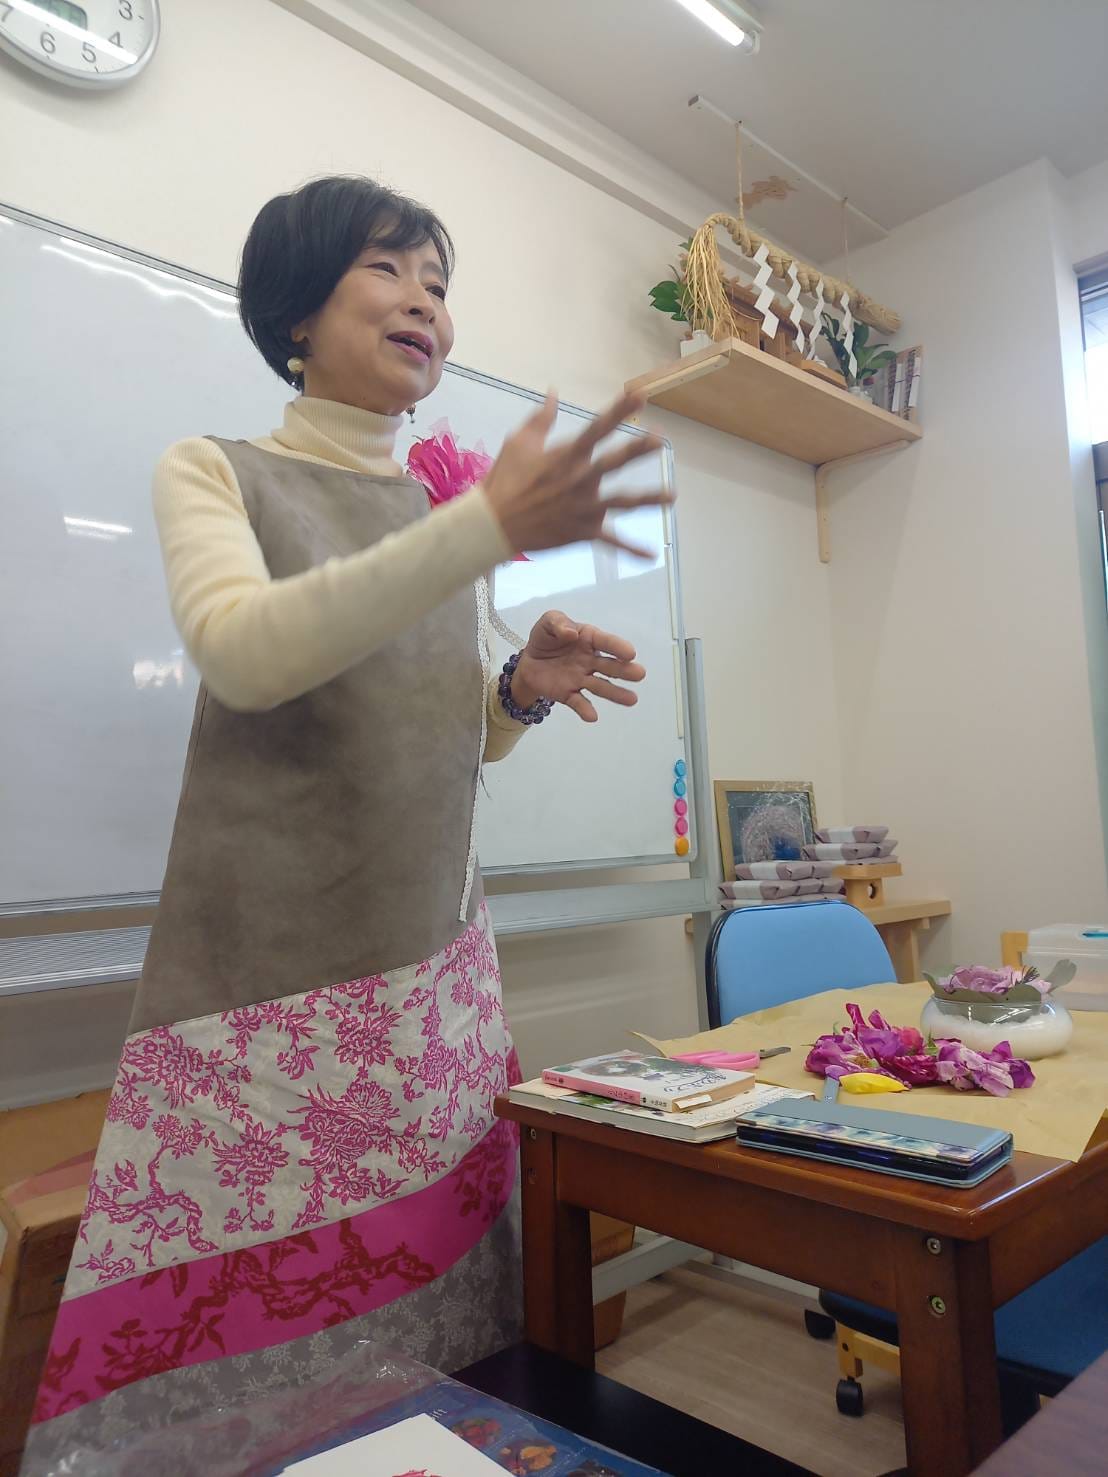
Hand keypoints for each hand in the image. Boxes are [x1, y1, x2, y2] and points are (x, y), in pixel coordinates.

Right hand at [483, 390, 672, 559]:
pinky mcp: (580, 532)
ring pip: (619, 503)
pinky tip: (650, 555)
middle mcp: (577, 480)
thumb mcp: (519, 443)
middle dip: (635, 451)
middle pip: (612, 463)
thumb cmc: (505, 480)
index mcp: (565, 456)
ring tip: (671, 496)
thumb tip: (554, 393)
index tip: (639, 395)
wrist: (492, 524)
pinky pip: (609, 542)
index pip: (597, 429)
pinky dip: (630, 550)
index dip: (619, 411)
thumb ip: (541, 418)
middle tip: (659, 440)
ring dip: (646, 500)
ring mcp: (581, 508)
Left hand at [511, 611, 645, 722]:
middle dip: (625, 670)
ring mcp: (581, 679)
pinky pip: (578, 702)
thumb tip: (571, 633)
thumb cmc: (546, 638)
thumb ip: (557, 622)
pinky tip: (592, 717)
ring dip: (615, 694)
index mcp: (589, 639)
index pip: (605, 642)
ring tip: (632, 700)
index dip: (617, 647)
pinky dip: (585, 710)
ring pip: (600, 687)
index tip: (631, 653)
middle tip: (640, 674)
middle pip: (609, 666)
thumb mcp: (548, 622)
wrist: (529, 660)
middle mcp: (590, 661)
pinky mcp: (568, 694)